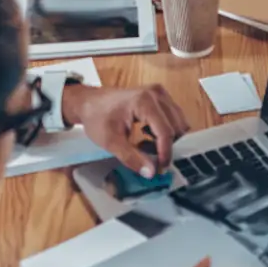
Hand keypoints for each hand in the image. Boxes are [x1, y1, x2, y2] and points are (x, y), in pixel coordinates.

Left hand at [63, 82, 188, 175]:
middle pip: (176, 127)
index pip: (165, 132)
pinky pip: (173, 117)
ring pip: (178, 123)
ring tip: (146, 146)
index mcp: (145, 102)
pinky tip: (148, 136)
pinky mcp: (160, 96)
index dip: (165, 153)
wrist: (89, 102)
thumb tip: (151, 173)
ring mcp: (160, 93)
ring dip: (167, 139)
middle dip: (166, 146)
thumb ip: (131, 157)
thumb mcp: (110, 142)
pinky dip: (165, 131)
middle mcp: (157, 94)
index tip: (160, 170)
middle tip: (149, 158)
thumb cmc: (97, 118)